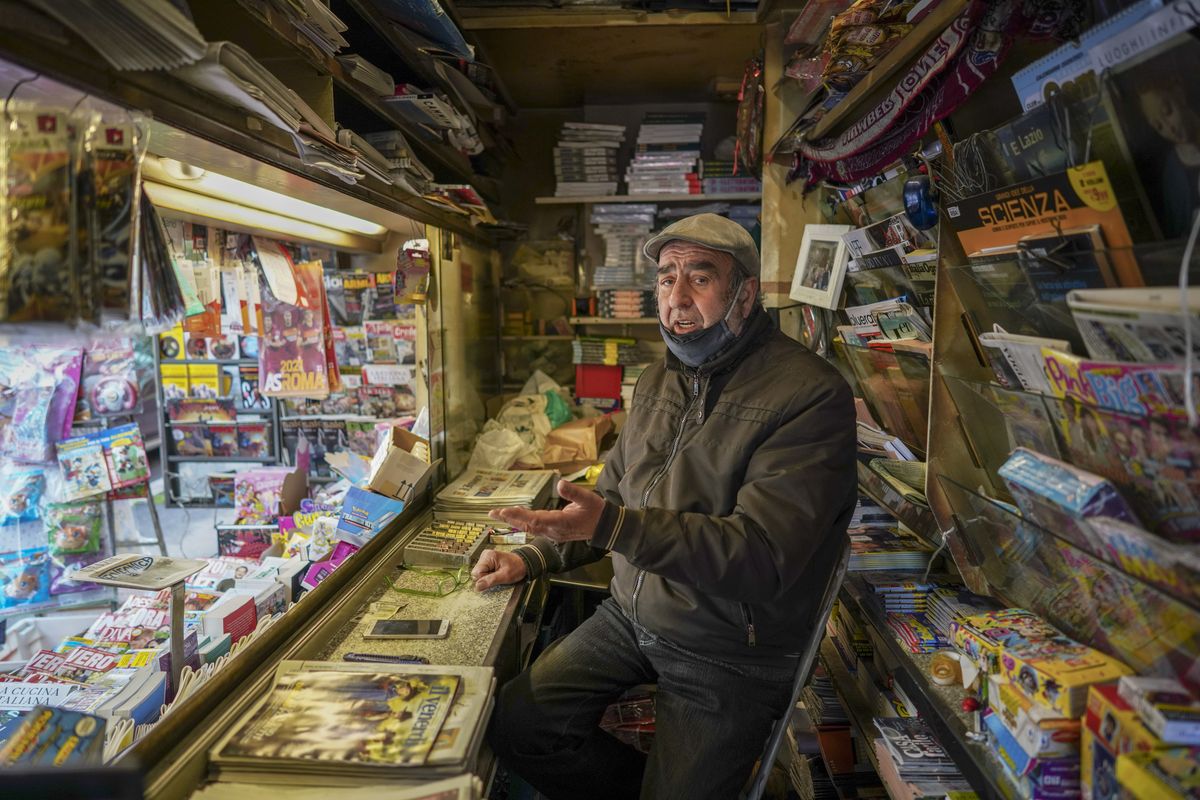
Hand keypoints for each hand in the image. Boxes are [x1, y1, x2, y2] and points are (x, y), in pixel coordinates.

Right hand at [471, 549, 526, 590]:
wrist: (523, 563)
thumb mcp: (505, 576)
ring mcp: (485, 558)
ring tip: (498, 574)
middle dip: (486, 578)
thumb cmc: (516, 567)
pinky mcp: (487, 562)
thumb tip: (477, 586)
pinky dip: (489, 575)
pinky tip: (496, 573)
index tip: (495, 578)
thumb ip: (490, 581)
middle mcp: (485, 555)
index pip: (476, 573)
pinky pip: (483, 572)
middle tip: (497, 576)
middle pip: (476, 573)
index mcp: (488, 556)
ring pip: (479, 574)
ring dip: (487, 577)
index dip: (485, 579)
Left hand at [488, 479, 604, 543]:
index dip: (519, 515)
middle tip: (493, 512)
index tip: (504, 510)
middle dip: (510, 518)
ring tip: (499, 514)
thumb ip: (574, 492)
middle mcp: (554, 530)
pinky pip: (535, 528)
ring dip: (514, 521)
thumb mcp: (589, 499)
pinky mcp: (554, 532)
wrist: (605, 528)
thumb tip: (560, 483)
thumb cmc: (598, 512)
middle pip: (528, 525)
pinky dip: (523, 522)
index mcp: (561, 523)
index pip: (535, 519)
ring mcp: (554, 533)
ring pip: (530, 527)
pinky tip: (516, 516)